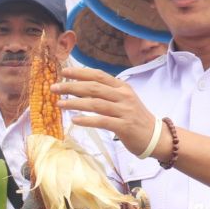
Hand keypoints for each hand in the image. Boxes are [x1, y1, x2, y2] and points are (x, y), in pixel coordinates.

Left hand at [52, 67, 167, 158]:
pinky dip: (87, 120)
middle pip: (93, 88)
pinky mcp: (124, 126)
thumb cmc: (135, 117)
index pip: (98, 76)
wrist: (155, 136)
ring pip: (95, 104)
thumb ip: (106, 93)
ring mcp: (124, 111)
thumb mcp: (123, 100)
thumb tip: (80, 88)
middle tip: (54, 88)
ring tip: (59, 104)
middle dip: (72, 87)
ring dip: (75, 103)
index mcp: (122, 87)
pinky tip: (74, 120)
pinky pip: (102, 121)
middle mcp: (123, 96)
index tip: (64, 72)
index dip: (80, 73)